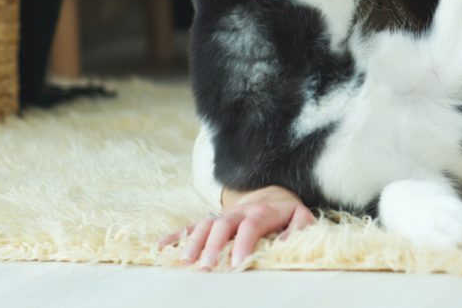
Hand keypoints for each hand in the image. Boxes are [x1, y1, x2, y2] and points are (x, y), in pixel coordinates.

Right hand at [158, 185, 314, 269]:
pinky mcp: (210, 220)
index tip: (238, 263)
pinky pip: (190, 226)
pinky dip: (175, 236)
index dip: (244, 242)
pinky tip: (161, 249)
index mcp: (262, 211)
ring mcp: (222, 215)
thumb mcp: (301, 216)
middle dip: (213, 246)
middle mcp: (238, 211)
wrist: (271, 194)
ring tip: (185, 262)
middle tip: (207, 267)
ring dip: (193, 242)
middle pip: (223, 225)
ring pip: (204, 224)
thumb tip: (287, 244)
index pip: (251, 224)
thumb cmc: (286, 212)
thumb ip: (300, 228)